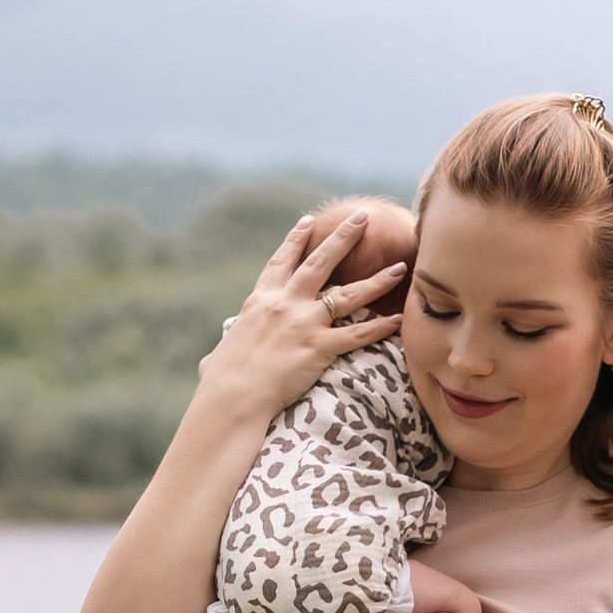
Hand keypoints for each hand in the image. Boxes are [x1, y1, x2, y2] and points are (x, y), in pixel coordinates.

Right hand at [199, 211, 407, 431]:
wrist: (233, 395)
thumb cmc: (221, 381)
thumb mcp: (221, 353)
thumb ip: (225, 349)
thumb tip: (213, 362)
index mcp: (260, 300)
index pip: (281, 262)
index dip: (296, 240)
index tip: (308, 221)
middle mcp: (285, 304)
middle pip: (320, 263)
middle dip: (344, 237)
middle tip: (362, 217)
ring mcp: (304, 323)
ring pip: (348, 294)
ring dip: (377, 280)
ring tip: (399, 267)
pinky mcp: (320, 347)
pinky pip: (358, 335)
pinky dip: (381, 328)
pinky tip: (399, 320)